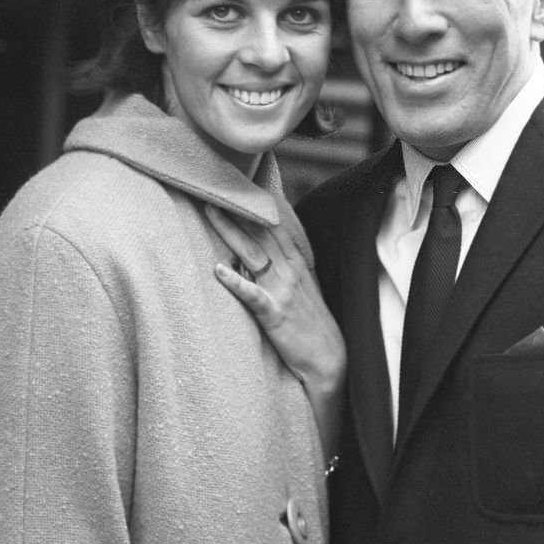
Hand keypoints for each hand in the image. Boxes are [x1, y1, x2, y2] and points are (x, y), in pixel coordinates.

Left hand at [206, 205, 344, 458]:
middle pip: (260, 232)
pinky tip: (218, 270)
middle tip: (216, 185)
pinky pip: (253, 296)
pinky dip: (236, 283)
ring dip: (232, 232)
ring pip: (253, 254)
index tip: (242, 180)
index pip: (275, 225)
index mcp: (297, 264)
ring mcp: (283, 292)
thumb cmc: (313, 326)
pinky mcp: (275, 316)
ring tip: (211, 210)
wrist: (331, 363)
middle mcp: (290, 272)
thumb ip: (285, 267)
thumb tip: (262, 248)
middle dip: (238, 208)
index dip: (259, 202)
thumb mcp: (304, 289)